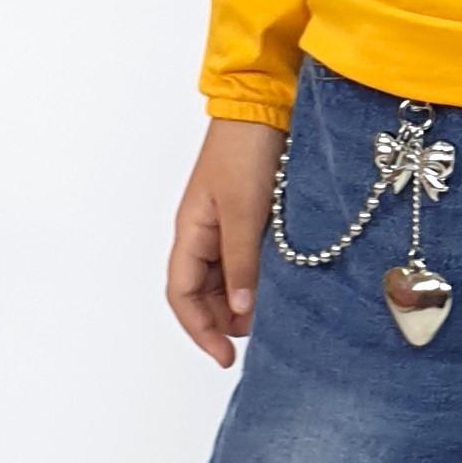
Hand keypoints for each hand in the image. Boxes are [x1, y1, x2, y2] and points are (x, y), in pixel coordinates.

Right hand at [167, 117, 283, 364]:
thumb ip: (241, 261)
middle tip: (260, 335)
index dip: (200, 330)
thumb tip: (240, 310)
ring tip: (273, 315)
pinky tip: (280, 287)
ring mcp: (226, 225)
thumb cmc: (245, 150)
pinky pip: (246, 259)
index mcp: (190, 231)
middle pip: (203, 293)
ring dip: (244, 301)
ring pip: (227, 279)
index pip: (182, 294)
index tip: (226, 357)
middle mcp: (203, 232)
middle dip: (225, 320)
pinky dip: (258, 278)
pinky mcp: (250, 216)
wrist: (264, 105)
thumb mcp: (244, 211)